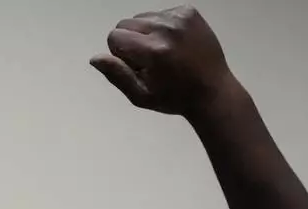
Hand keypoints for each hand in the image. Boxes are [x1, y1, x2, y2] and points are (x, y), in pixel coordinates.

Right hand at [90, 5, 235, 117]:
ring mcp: (180, 17)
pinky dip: (161, 26)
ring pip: (142, 17)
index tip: (135, 67)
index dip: (119, 54)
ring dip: (145, 33)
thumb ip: (117, 75)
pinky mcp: (189, 11)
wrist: (212, 90)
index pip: (114, 37)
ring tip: (162, 52)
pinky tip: (174, 43)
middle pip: (125, 23)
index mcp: (153, 51)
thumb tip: (95, 58)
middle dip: (130, 41)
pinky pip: (160, 12)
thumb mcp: (140, 96)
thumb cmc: (173, 98)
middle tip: (149, 61)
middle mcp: (166, 29)